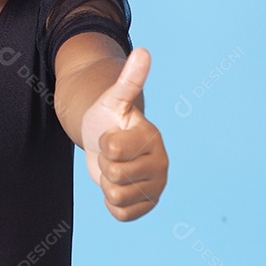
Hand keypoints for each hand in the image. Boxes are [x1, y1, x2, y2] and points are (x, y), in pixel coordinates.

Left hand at [79, 48, 167, 220]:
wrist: (106, 140)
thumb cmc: (109, 117)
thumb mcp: (114, 98)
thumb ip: (129, 79)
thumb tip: (143, 51)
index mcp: (152, 138)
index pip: (113, 151)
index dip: (103, 145)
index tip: (111, 135)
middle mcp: (161, 163)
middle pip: (115, 176)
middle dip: (105, 165)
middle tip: (112, 154)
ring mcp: (157, 185)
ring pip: (117, 196)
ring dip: (107, 183)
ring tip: (115, 167)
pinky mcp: (148, 204)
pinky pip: (121, 214)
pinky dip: (112, 202)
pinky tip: (118, 185)